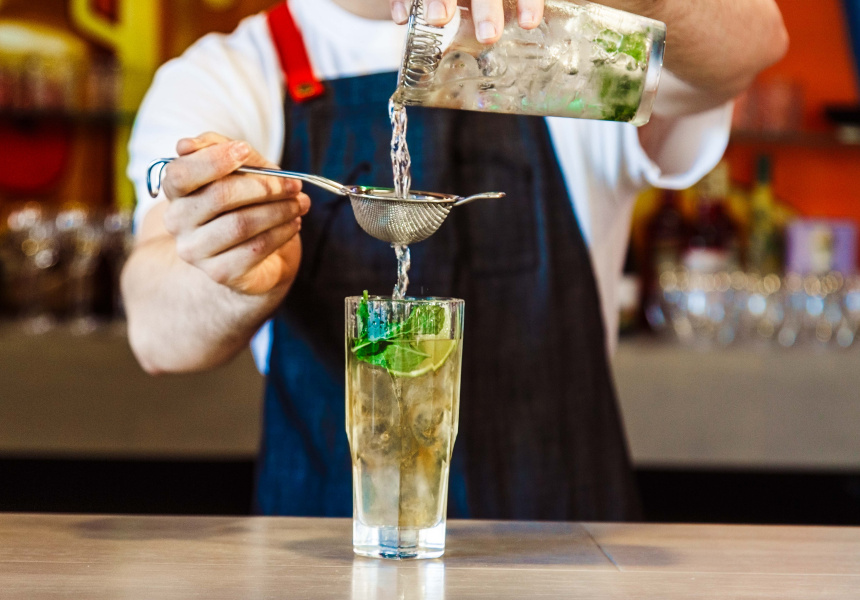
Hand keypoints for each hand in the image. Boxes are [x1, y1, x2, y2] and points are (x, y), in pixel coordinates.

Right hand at [160, 132, 310, 295]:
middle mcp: (177, 222)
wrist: (248, 254)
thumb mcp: (234, 168)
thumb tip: (186, 144)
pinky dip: (281, 232)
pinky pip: (255, 248)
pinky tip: (294, 223)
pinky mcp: (220, 272)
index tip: (244, 149)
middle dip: (264, 187)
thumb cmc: (240, 201)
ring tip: (301, 203)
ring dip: (279, 210)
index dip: (213, 160)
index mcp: (175, 191)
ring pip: (241, 224)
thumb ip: (216, 148)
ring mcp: (195, 251)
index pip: (180, 174)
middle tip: (294, 185)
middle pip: (219, 197)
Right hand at [390, 0, 543, 43]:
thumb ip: (493, 21)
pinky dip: (401, 0)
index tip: (528, 24)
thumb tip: (513, 68)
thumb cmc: (467, 6)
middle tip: (488, 37)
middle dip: (486, 7)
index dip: (528, 1)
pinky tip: (403, 20)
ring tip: (438, 19)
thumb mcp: (479, 9)